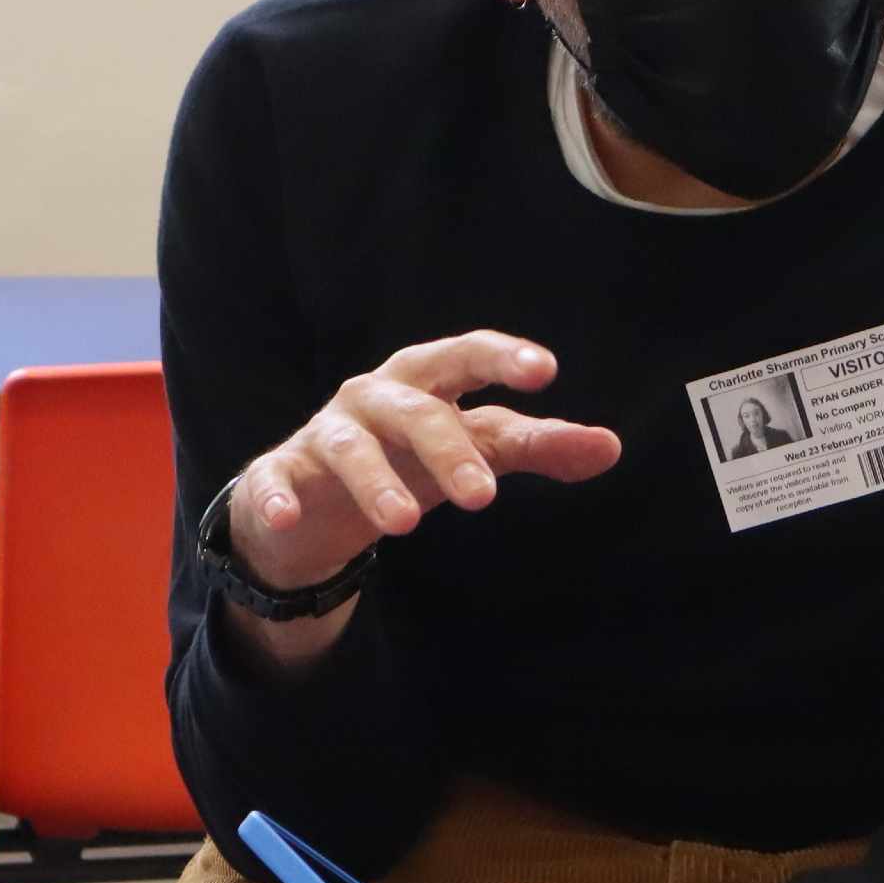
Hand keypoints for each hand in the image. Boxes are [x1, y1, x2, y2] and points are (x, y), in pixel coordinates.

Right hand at [230, 331, 620, 597]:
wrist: (312, 502)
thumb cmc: (407, 459)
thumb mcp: (472, 449)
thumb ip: (536, 445)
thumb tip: (609, 447)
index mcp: (424, 383)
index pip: (465, 357)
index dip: (501, 358)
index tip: (544, 371)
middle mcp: (373, 398)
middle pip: (414, 409)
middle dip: (447, 449)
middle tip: (483, 498)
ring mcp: (322, 436)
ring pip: (348, 448)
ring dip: (375, 482)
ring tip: (404, 526)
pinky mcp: (279, 475)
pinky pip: (274, 481)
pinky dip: (277, 498)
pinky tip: (289, 518)